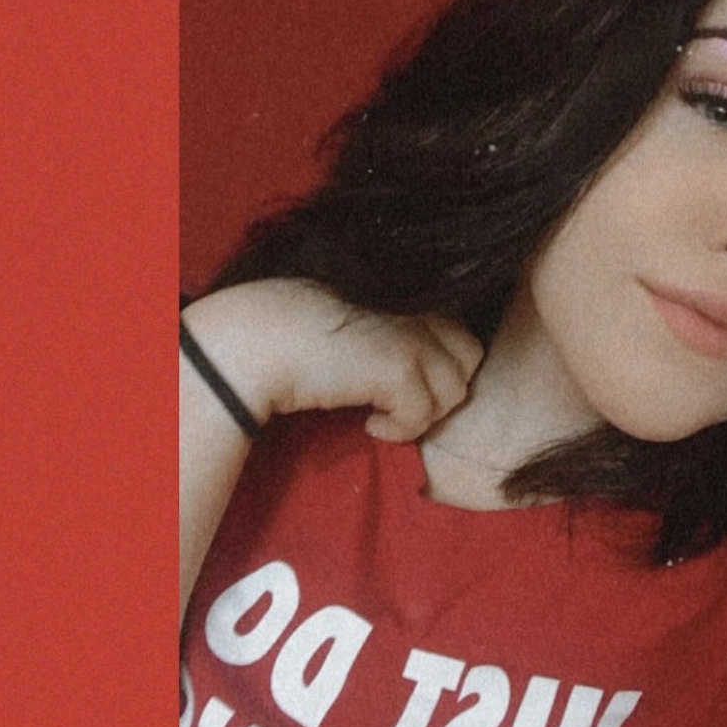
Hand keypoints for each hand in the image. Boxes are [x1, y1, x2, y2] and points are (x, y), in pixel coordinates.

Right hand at [181, 279, 482, 441]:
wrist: (257, 338)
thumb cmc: (291, 329)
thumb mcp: (355, 320)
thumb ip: (390, 327)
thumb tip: (410, 367)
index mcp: (408, 295)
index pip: (459, 333)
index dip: (440, 365)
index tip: (404, 384)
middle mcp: (417, 311)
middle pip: (469, 359)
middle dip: (442, 388)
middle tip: (402, 403)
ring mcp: (411, 339)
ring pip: (454, 392)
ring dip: (422, 413)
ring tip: (383, 413)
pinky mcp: (398, 369)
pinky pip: (423, 417)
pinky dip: (399, 430)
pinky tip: (368, 424)